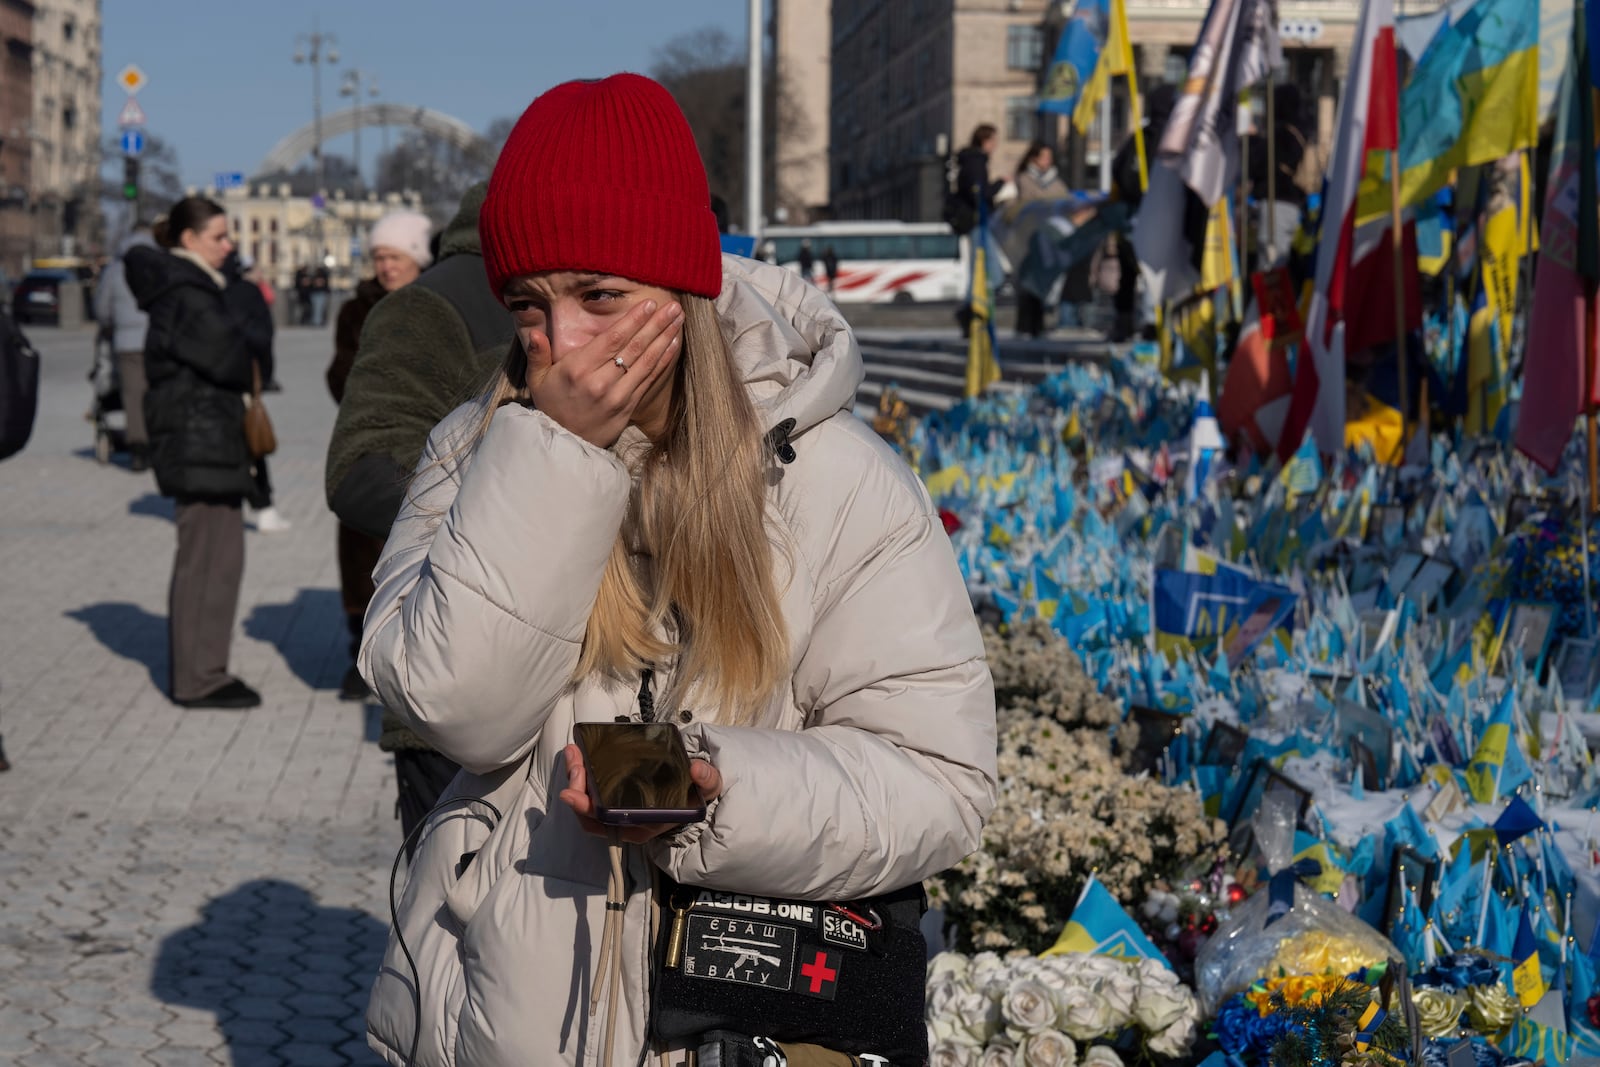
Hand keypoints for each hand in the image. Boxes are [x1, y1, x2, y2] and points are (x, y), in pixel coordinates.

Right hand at [524, 300, 683, 448]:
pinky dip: (663, 361)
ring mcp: (618, 396)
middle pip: (634, 347)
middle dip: (656, 324)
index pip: (612, 339)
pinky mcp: (629, 407)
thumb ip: (537, 354)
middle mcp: (601, 381)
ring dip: (665, 338)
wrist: (564, 444)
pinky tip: (674, 344)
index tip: (649, 304)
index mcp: (578, 369)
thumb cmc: (551, 406)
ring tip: (678, 320)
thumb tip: (535, 334)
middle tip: (673, 307)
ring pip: (646, 362)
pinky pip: (649, 379)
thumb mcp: (537, 380)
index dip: (633, 320)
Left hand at [558, 743, 721, 844]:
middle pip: (590, 814)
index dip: (586, 810)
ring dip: (576, 780)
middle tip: (575, 761)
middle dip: (576, 788)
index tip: (572, 793)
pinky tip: (579, 757)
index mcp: (644, 825)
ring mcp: (619, 813)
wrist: (697, 795)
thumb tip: (697, 770)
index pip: (607, 824)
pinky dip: (582, 777)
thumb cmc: (697, 795)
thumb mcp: (708, 788)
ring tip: (573, 754)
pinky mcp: (616, 799)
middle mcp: (627, 824)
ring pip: (587, 804)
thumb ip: (707, 780)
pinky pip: (592, 794)